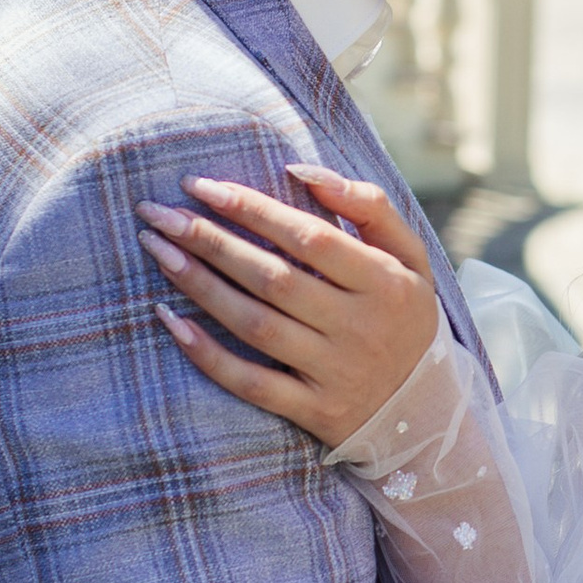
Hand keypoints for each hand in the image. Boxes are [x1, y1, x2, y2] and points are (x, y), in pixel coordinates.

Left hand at [139, 166, 439, 447]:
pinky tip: (169, 320)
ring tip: (157, 250)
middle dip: (209, 241)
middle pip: (273, 278)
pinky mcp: (312, 411)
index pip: (309, 237)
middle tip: (157, 213)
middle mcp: (359, 327)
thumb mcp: (410, 256)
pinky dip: (207, 354)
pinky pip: (250, 384)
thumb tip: (300, 171)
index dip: (252, 209)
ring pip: (255, 326)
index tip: (200, 185)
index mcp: (385, 282)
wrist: (426, 411)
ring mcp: (334, 373)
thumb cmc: (404, 316)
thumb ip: (368, 206)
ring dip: (199, 286)